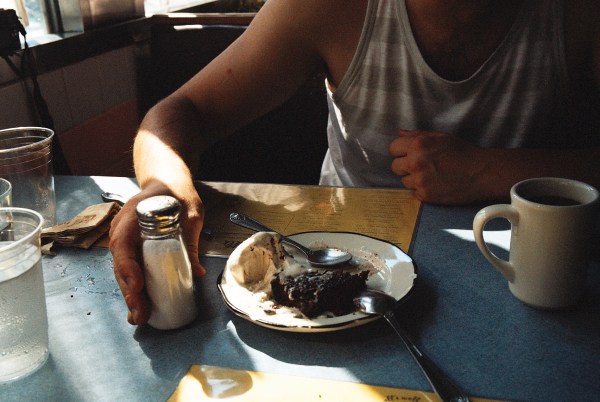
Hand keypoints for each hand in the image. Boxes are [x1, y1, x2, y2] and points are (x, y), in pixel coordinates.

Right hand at [109, 187, 205, 324]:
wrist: (167, 182)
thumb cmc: (176, 194)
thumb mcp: (190, 214)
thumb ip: (191, 240)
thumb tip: (197, 272)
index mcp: (133, 216)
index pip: (123, 243)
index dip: (128, 267)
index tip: (138, 286)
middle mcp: (122, 229)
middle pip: (120, 264)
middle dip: (129, 291)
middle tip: (140, 313)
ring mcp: (123, 239)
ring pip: (122, 271)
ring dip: (129, 295)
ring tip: (138, 316)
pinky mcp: (131, 248)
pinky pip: (128, 269)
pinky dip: (133, 288)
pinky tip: (139, 306)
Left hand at [389, 130, 485, 203]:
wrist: (480, 173)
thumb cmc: (462, 152)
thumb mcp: (440, 137)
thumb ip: (417, 135)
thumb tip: (400, 134)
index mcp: (417, 145)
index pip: (393, 148)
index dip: (401, 151)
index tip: (409, 154)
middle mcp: (415, 162)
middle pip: (395, 166)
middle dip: (405, 166)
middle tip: (421, 166)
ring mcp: (419, 180)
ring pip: (404, 181)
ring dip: (414, 179)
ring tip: (431, 175)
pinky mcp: (425, 195)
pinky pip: (415, 192)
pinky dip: (423, 190)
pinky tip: (436, 184)